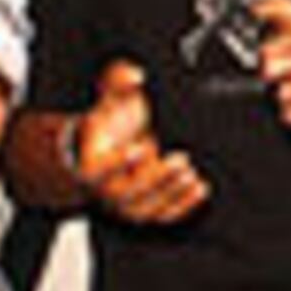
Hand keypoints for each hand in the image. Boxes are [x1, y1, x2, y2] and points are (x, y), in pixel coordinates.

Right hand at [70, 60, 210, 224]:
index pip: (97, 171)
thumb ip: (120, 80)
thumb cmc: (112, 121)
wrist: (114, 145)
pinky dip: (183, 205)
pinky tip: (200, 188)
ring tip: (190, 173)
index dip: (117, 163)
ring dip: (171, 192)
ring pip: (147, 208)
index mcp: (90, 163)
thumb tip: (135, 74)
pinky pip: (164, 215)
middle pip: (126, 194)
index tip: (139, 148)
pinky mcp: (147, 210)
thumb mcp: (113, 94)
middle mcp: (105, 190)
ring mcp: (126, 204)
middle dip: (155, 179)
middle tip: (180, 160)